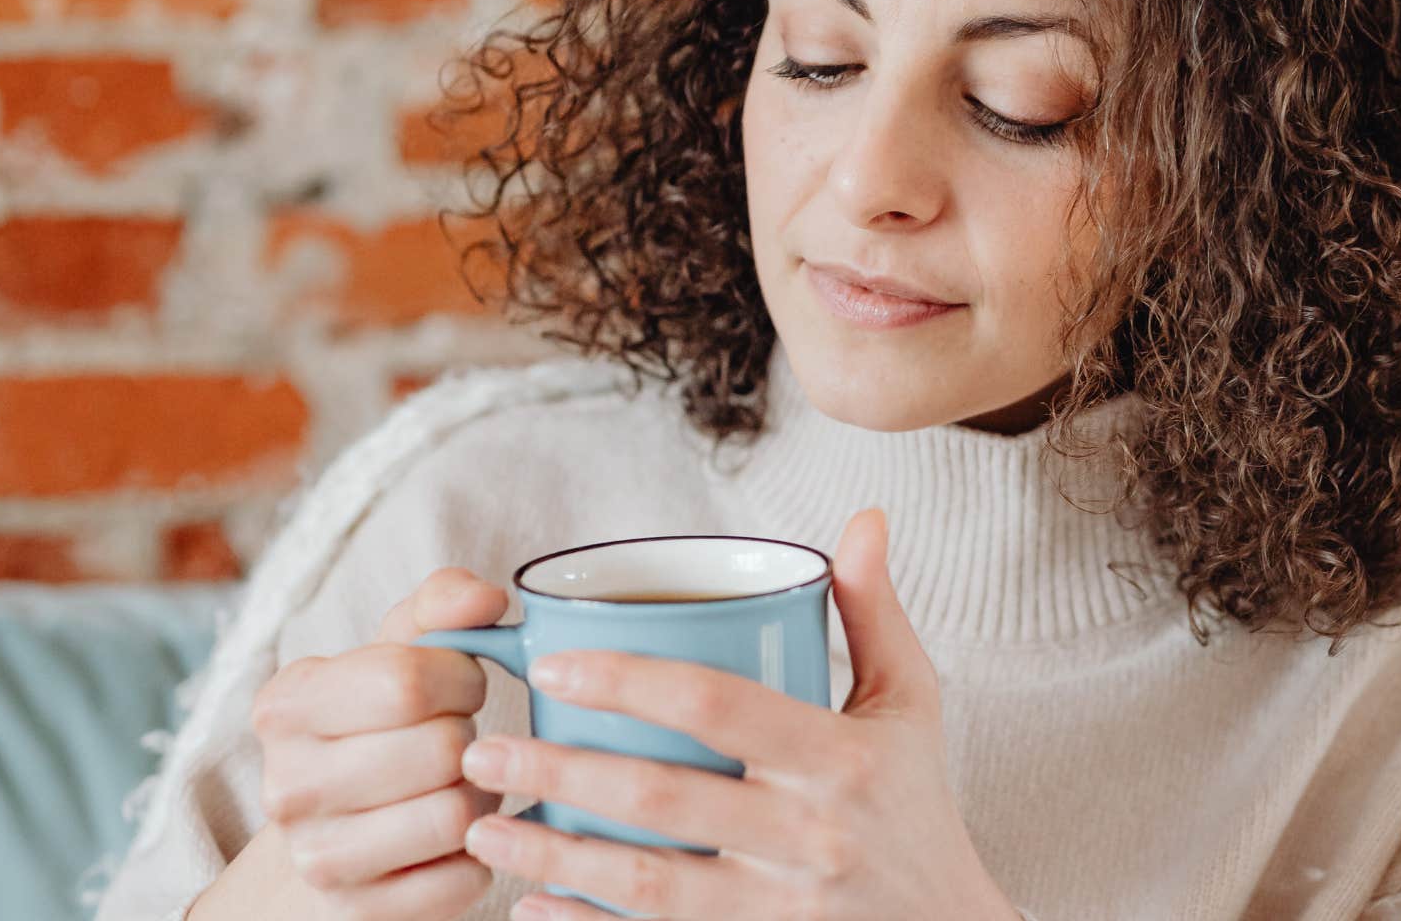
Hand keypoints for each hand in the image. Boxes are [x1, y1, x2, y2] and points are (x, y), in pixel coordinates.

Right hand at [248, 568, 510, 919]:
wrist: (334, 829)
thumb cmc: (379, 723)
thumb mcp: (398, 651)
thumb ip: (443, 605)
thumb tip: (487, 599)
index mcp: (286, 705)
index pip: (405, 679)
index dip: (460, 677)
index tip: (459, 685)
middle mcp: (287, 786)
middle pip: (439, 751)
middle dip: (471, 739)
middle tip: (457, 740)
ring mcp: (318, 858)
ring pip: (457, 816)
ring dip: (480, 796)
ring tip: (459, 785)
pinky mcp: (358, 913)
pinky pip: (462, 878)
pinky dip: (476, 854)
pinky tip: (453, 838)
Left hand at [456, 509, 1018, 920]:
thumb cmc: (918, 806)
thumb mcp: (911, 705)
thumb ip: (875, 612)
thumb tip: (864, 518)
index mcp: (843, 758)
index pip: (719, 704)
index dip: (629, 681)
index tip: (553, 664)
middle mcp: (813, 837)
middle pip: (664, 797)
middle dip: (560, 769)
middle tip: (482, 746)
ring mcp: (785, 909)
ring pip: (649, 883)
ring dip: (555, 855)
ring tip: (485, 825)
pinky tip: (535, 907)